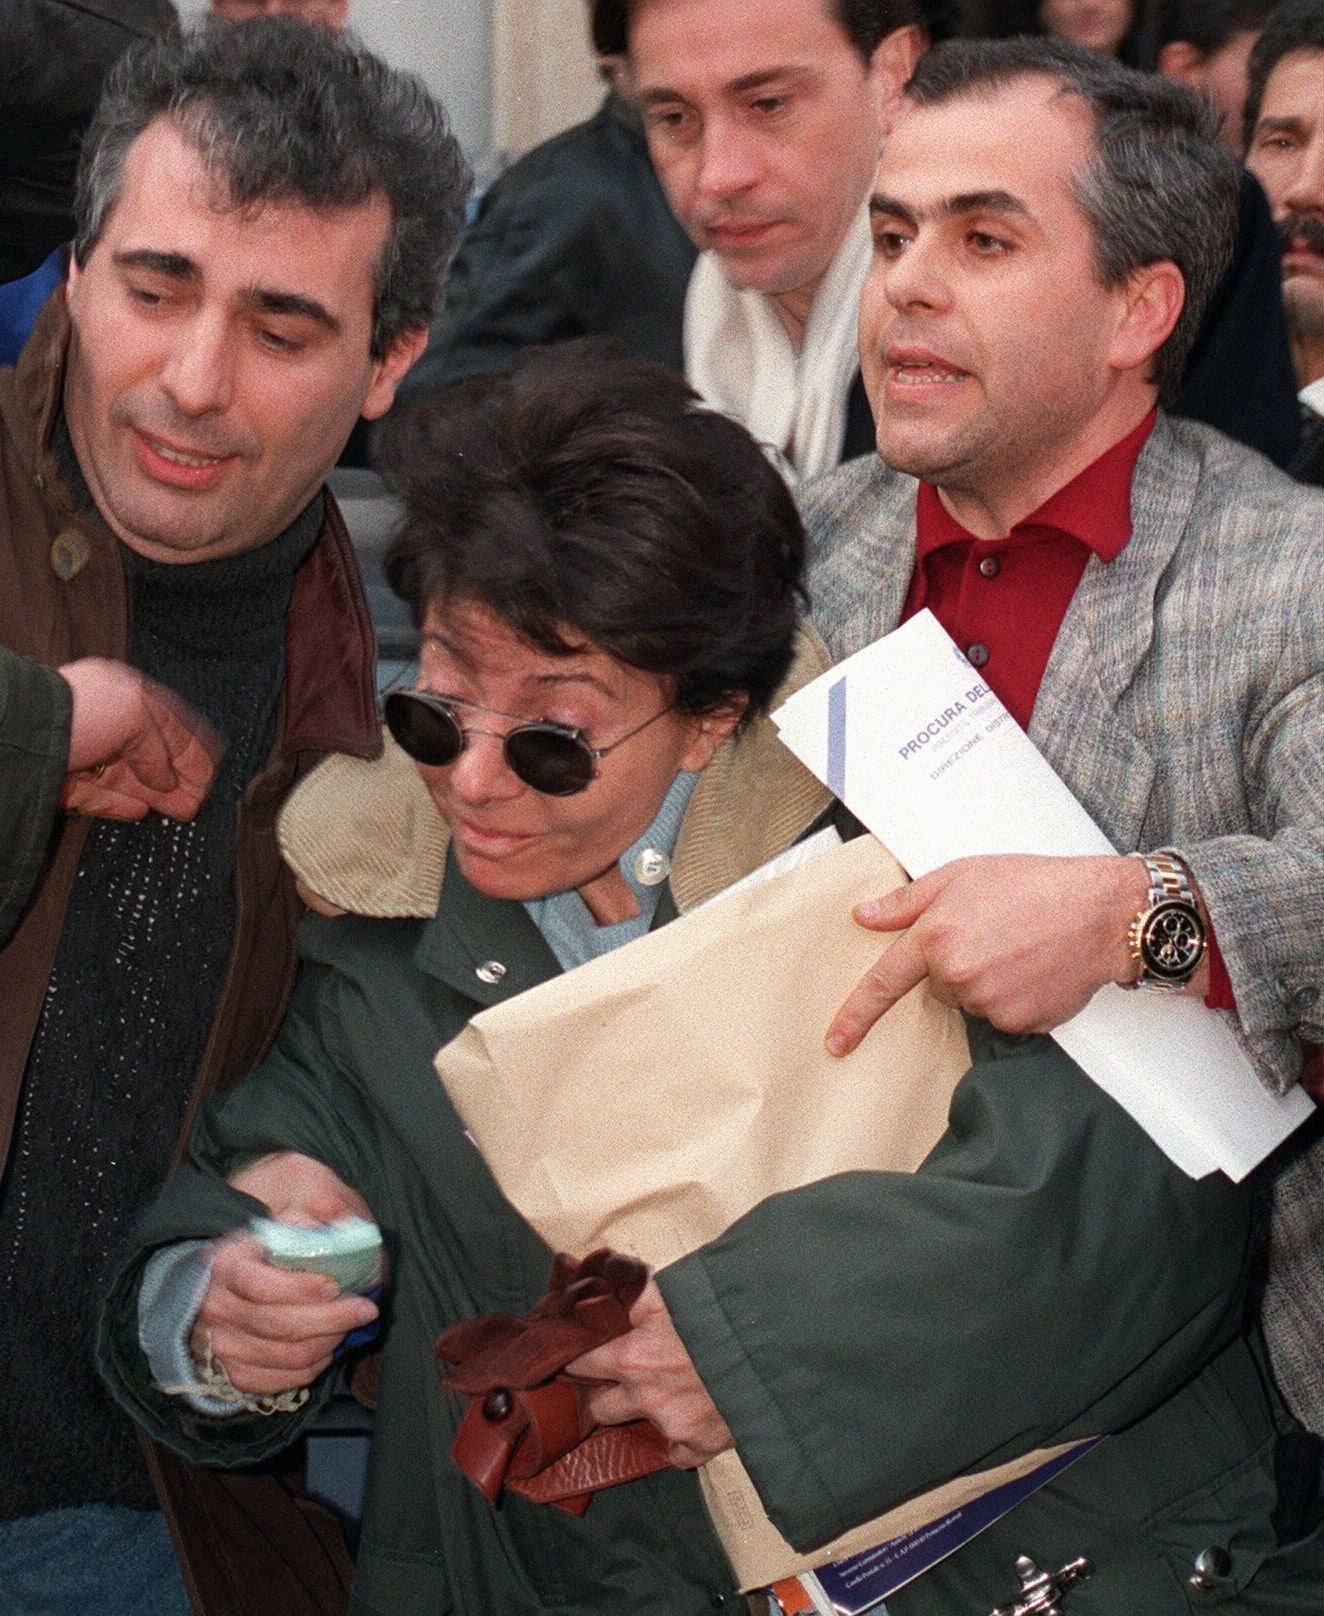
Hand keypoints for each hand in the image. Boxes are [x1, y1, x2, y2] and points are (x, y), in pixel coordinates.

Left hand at [58, 657, 219, 821]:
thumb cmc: (78, 710)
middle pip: (149, 753)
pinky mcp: (63, 781)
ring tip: (182, 811)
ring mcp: (83, 752)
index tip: (210, 773)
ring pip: (127, 777)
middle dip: (178, 777)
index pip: (167, 724)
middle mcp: (102, 721)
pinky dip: (120, 804)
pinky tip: (141, 811)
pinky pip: (98, 795)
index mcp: (122, 694)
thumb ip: (160, 747)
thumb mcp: (134, 714)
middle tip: (199, 799)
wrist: (20, 732)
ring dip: (157, 794)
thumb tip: (167, 780)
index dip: (192, 749)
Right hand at [192, 1152, 379, 1394]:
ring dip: (328, 1342)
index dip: (300, 1289)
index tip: (336, 1284)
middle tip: (366, 1307)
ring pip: (284, 1356)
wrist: (237, 1258)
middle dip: (332, 1319)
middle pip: (278, 1325)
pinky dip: (310, 1367)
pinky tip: (328, 1345)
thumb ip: (315, 1196)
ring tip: (351, 1322)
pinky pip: (276, 1380)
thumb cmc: (273, 1217)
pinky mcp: (231, 1370)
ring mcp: (219, 1342)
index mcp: (224, 1261)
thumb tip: (333, 1212)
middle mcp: (214, 1306)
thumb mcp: (292, 1186)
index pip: (258, 1285)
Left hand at [566, 1280, 732, 1468]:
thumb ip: (631, 1296)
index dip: (579, 1359)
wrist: (770, 1339)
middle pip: (600, 1409)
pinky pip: (678, 1453)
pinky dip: (681, 1438)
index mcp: (631, 1359)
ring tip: (667, 1391)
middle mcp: (646, 1398)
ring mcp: (674, 1426)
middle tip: (617, 1380)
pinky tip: (692, 1415)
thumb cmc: (716, 1309)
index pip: (581, 1366)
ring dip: (648, 1412)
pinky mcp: (702, 1444)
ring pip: (642, 1429)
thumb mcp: (666, 1290)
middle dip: (603, 1394)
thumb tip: (609, 1291)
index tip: (581, 1357)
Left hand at [826, 853, 1151, 1054]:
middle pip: (938, 987)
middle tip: (993, 934)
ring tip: (1020, 948)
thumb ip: (907, 901)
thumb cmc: (1036, 885)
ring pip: (971, 1002)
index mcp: (937, 935)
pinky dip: (1015, 999)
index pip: (884, 982)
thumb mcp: (962, 874)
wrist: (1102, 912)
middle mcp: (958, 974)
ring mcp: (990, 1003)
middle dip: (956, 965)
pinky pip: (1003, 1017)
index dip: (856, 1015)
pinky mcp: (1020, 1023)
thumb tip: (865, 916)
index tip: (835, 1041)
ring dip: (986, 981)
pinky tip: (1036, 970)